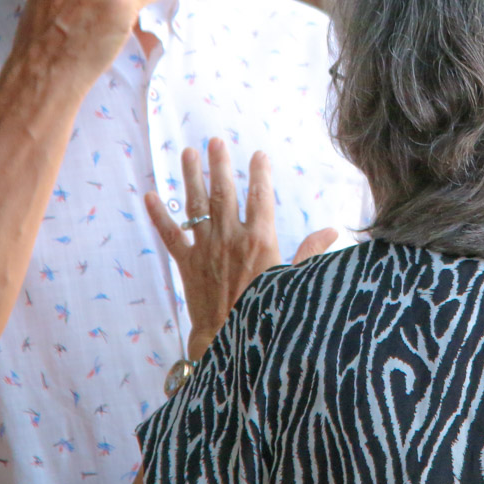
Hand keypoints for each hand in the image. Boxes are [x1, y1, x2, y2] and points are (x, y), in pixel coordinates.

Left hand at [147, 139, 337, 359]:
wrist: (229, 342)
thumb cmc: (266, 313)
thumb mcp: (293, 281)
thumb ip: (310, 252)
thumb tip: (332, 231)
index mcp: (260, 240)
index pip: (260, 197)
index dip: (260, 174)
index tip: (259, 154)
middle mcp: (230, 238)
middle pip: (223, 193)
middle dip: (220, 164)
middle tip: (215, 140)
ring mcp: (205, 249)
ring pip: (195, 205)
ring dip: (191, 177)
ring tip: (188, 152)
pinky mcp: (187, 263)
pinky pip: (171, 235)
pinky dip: (159, 216)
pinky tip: (150, 196)